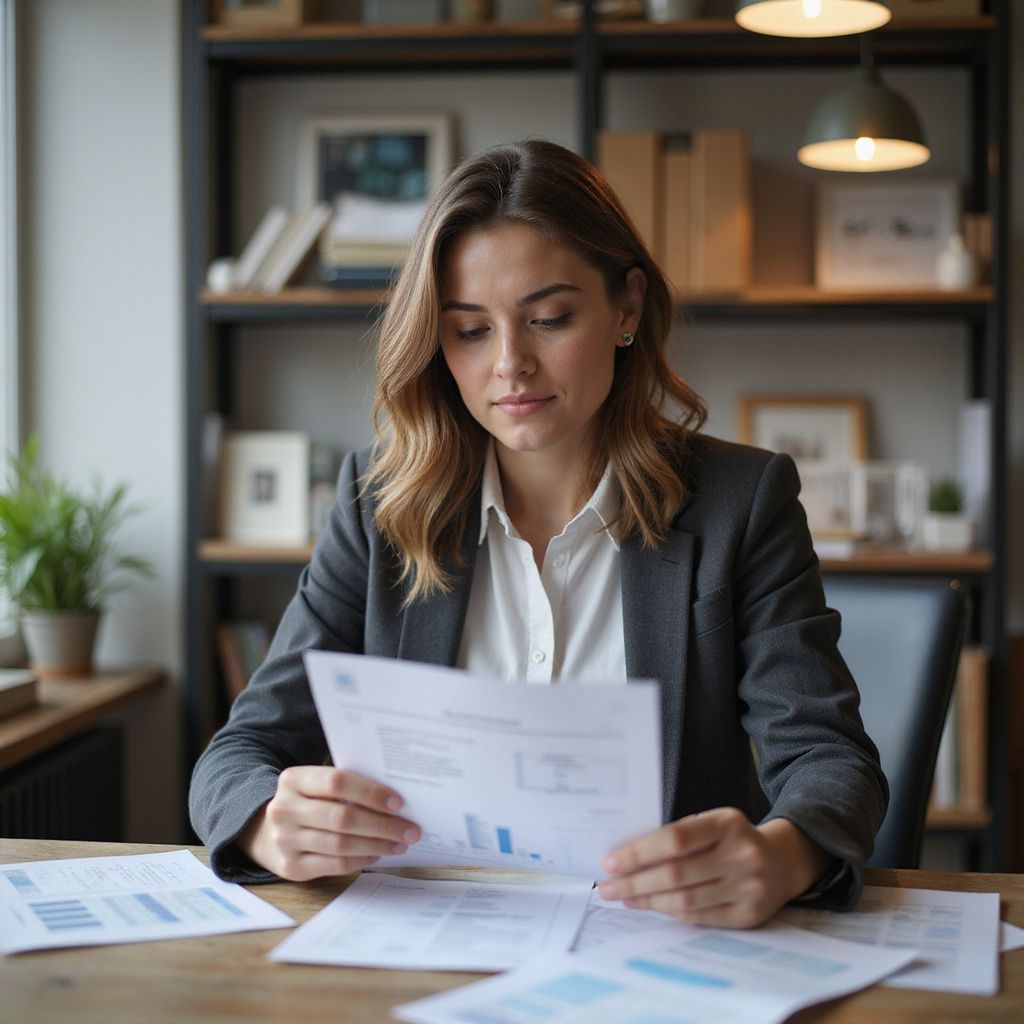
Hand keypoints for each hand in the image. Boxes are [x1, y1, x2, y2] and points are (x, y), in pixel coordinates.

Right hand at [237, 766, 420, 881]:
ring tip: (400, 843)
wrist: (264, 831)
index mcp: (293, 779)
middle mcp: (284, 809)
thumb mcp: (314, 785)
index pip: (337, 782)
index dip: (370, 792)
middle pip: (342, 817)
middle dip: (382, 825)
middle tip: (411, 829)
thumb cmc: (306, 802)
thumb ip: (344, 786)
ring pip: (341, 844)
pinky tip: (377, 854)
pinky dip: (360, 859)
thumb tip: (395, 799)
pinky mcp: (290, 867)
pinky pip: (333, 864)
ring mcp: (284, 840)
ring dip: (377, 845)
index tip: (399, 802)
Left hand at [597, 808, 830, 928]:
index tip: (610, 862)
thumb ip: (679, 836)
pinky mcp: (750, 915)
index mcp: (728, 823)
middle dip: (635, 882)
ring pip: (686, 900)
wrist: (783, 862)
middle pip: (676, 874)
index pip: (675, 839)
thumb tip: (627, 856)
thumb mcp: (712, 824)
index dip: (640, 852)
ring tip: (624, 898)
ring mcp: (749, 887)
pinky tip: (652, 907)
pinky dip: (671, 913)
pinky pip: (701, 918)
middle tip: (608, 887)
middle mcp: (742, 854)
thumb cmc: (732, 839)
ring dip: (648, 901)